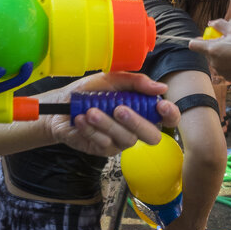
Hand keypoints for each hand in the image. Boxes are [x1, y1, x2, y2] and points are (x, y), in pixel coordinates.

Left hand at [44, 72, 178, 155]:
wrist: (60, 106)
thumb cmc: (88, 92)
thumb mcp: (111, 80)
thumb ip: (136, 82)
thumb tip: (161, 88)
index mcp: (141, 109)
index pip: (167, 117)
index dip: (170, 114)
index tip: (161, 105)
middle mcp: (134, 127)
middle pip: (152, 136)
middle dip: (138, 122)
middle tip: (118, 109)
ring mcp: (120, 141)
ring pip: (126, 139)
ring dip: (108, 124)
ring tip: (91, 111)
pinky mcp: (103, 149)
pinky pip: (104, 143)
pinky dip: (91, 130)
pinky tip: (81, 119)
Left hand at [189, 20, 230, 82]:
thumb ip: (219, 24)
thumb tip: (210, 23)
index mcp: (211, 49)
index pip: (193, 44)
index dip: (198, 40)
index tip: (208, 38)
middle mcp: (212, 61)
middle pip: (207, 52)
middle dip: (214, 47)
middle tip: (229, 43)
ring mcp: (219, 71)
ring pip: (215, 60)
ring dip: (222, 56)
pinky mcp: (226, 77)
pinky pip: (223, 68)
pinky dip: (228, 64)